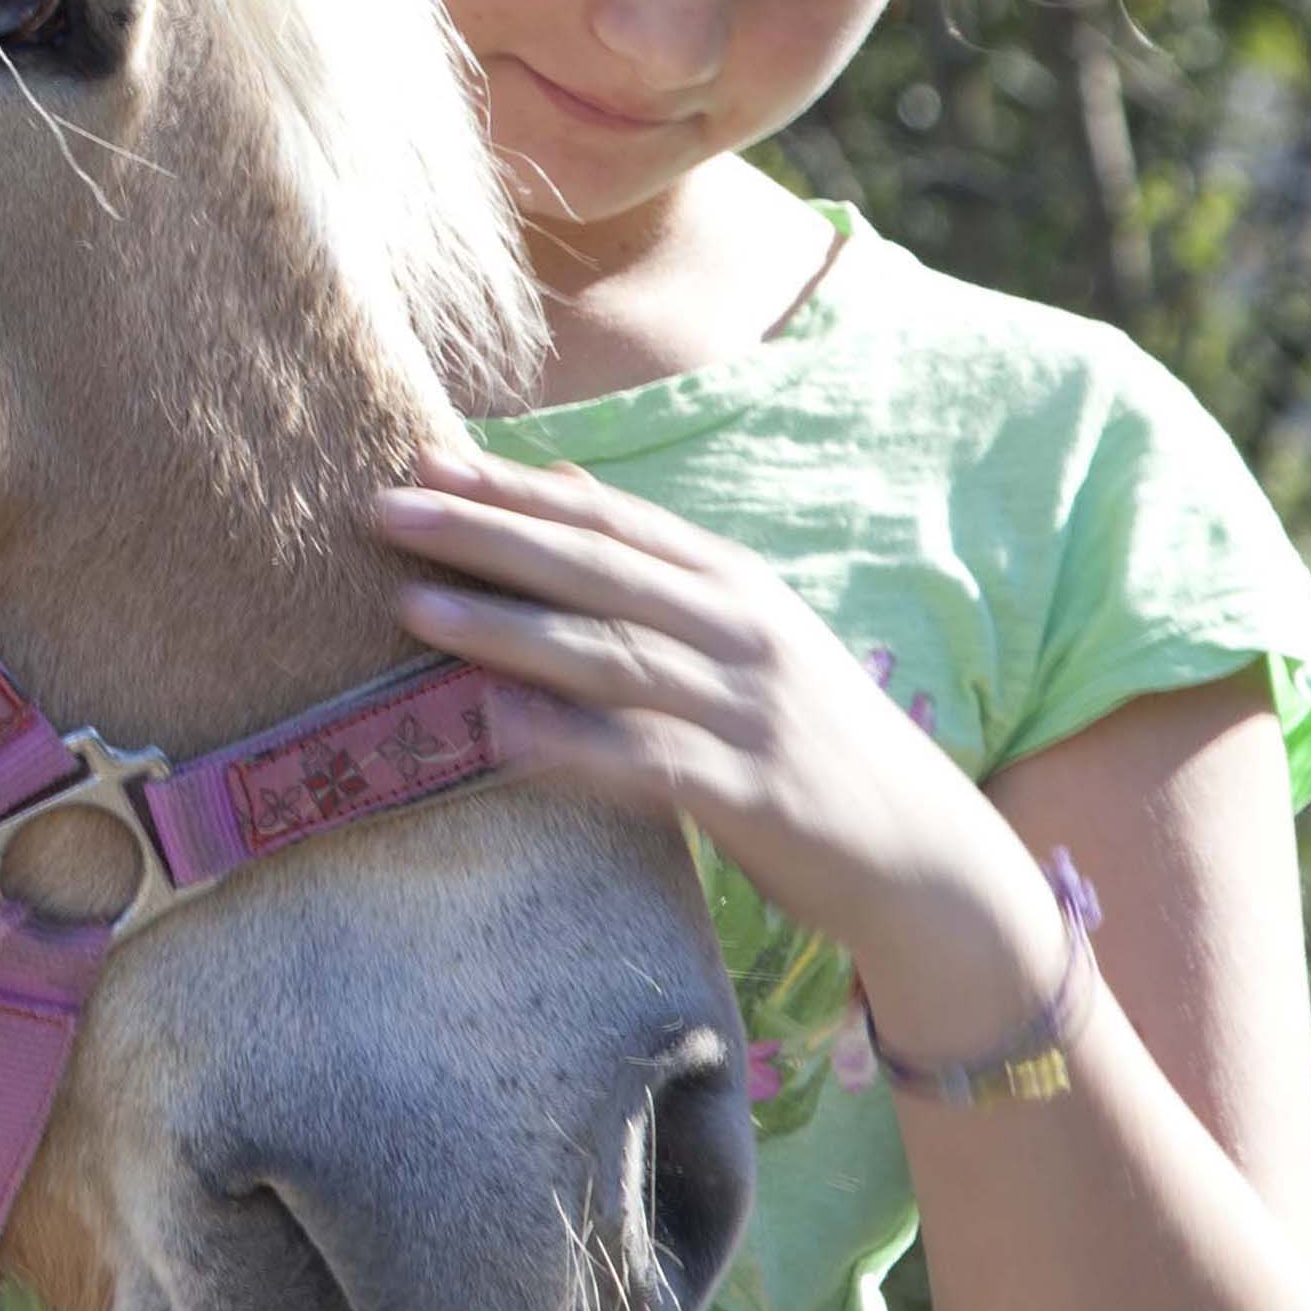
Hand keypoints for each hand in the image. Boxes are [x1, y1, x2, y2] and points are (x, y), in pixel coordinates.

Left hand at [367, 442, 1049, 1000]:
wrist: (925, 852)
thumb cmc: (811, 737)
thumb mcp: (746, 631)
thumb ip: (654, 566)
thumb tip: (562, 481)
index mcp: (734, 585)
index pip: (609, 521)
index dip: (517, 487)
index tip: (424, 458)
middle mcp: (743, 633)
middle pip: (597, 572)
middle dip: (488, 536)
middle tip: (385, 508)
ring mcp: (750, 713)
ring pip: (612, 659)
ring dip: (507, 630)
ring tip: (413, 606)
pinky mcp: (754, 796)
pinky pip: (647, 763)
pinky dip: (570, 746)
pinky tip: (498, 732)